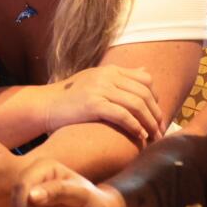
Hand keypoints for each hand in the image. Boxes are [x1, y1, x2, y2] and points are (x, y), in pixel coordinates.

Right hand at [35, 64, 165, 142]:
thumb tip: (145, 70)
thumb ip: (121, 77)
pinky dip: (134, 126)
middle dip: (156, 114)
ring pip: (136, 104)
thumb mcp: (97, 81)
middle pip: (144, 93)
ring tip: (153, 136)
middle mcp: (107, 76)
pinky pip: (121, 114)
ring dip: (149, 122)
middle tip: (161, 131)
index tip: (158, 117)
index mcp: (110, 70)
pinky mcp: (92, 104)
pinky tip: (139, 135)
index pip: (145, 80)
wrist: (45, 105)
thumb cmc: (72, 98)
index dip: (156, 99)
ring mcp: (100, 88)